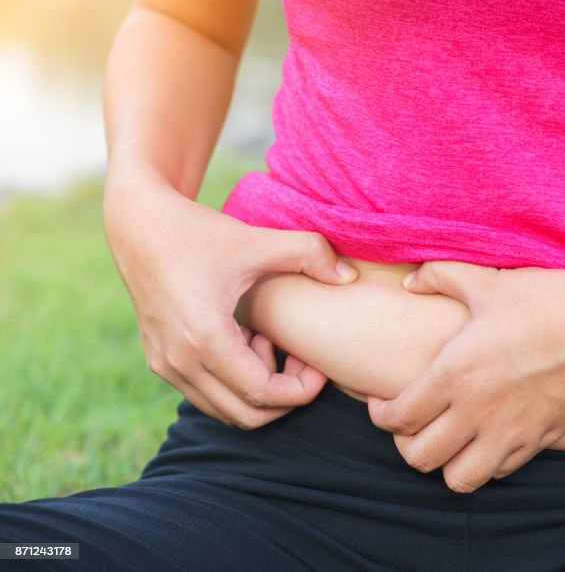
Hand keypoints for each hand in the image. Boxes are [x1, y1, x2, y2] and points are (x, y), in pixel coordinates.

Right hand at [104, 176, 357, 428]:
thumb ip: (309, 253)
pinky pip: (208, 395)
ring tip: (270, 342)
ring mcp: (165, 366)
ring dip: (258, 389)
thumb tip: (349, 277)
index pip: (263, 395)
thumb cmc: (200, 232)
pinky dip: (235, 381)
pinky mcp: (160, 362)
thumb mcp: (257, 240)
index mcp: (205, 338)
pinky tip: (247, 339)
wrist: (140, 225)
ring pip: (226, 411)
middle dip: (284, 395)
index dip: (302, 389)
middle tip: (300, 356)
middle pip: (247, 415)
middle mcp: (179, 361)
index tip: (317, 363)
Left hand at [366, 261, 564, 492]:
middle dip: (405, 443)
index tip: (383, 403)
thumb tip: (411, 282)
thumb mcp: (491, 282)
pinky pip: (500, 472)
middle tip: (412, 422)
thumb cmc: (550, 300)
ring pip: (458, 479)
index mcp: (456, 373)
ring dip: (445, 463)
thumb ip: (442, 277)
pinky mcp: (540, 441)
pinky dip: (485, 462)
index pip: (398, 418)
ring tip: (448, 437)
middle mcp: (478, 411)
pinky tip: (486, 435)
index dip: (380, 415)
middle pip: (419, 458)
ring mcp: (512, 432)